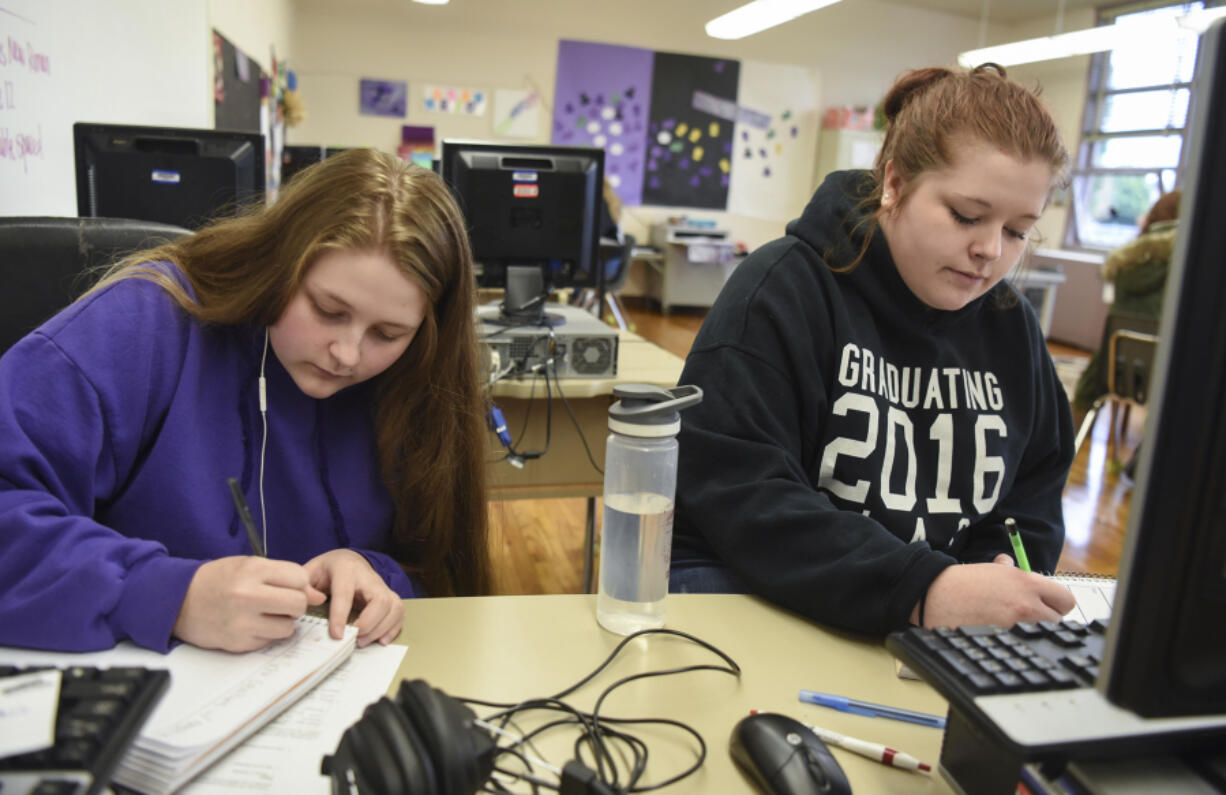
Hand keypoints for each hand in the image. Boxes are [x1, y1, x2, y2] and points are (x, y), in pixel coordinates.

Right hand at [173, 556, 325, 651]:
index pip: (299, 577)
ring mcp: (242, 622)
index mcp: (252, 571)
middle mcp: (247, 596)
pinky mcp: (239, 643)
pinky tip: (252, 624)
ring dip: (283, 621)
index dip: (298, 582)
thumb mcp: (248, 566)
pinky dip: (267, 633)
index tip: (288, 584)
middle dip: (295, 603)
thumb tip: (318, 595)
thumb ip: (284, 576)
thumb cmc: (218, 580)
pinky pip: (271, 640)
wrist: (179, 601)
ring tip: (266, 613)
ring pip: (288, 627)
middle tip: (281, 601)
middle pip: (298, 603)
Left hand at [303, 549, 403, 646]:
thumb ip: (305, 586)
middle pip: (380, 600)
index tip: (337, 635)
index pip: (346, 593)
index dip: (341, 615)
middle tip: (354, 638)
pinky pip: (400, 612)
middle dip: (369, 624)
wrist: (348, 560)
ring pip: (394, 606)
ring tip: (364, 641)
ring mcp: (382, 587)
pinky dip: (393, 628)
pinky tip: (381, 640)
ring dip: (382, 628)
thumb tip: (313, 601)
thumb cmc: (328, 569)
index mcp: (346, 570)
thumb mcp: (310, 572)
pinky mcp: (390, 596)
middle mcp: (369, 577)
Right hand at [913, 554, 1075, 627]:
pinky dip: (1014, 638)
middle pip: (1058, 620)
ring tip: (1009, 620)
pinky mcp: (1004, 641)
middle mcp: (1027, 605)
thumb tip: (1013, 565)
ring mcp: (1016, 626)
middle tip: (1031, 613)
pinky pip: (1020, 641)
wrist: (936, 596)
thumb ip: (1011, 570)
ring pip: (1040, 632)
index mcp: (1027, 584)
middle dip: (1047, 617)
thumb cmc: (961, 582)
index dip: (1057, 601)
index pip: (1065, 599)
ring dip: (1031, 628)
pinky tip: (998, 630)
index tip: (1049, 602)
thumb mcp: (991, 569)